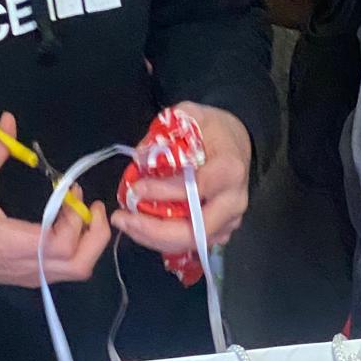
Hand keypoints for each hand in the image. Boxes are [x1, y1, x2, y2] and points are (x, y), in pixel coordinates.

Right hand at [0, 112, 111, 286]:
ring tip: (82, 215)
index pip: (63, 243)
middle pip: (80, 265)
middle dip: (95, 235)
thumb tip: (9, 120)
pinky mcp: (26, 277)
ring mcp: (28, 276)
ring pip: (75, 271)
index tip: (71, 191)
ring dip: (88, 244)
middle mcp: (26, 267)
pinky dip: (75, 251)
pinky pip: (62, 271)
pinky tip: (67, 226)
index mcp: (13, 246)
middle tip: (93, 207)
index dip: (76, 217)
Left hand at [112, 102, 251, 257]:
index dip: (165, 193)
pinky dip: (164, 241)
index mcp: (229, 169)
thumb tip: (139, 158)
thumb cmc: (214, 130)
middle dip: (155, 230)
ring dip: (155, 239)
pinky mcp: (221, 231)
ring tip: (126, 224)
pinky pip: (191, 244)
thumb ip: (166, 133)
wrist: (238, 144)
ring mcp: (229, 220)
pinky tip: (142, 229)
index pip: (197, 188)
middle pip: (196, 230)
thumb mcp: (192, 115)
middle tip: (123, 219)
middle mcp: (233, 201)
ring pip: (191, 243)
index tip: (135, 190)